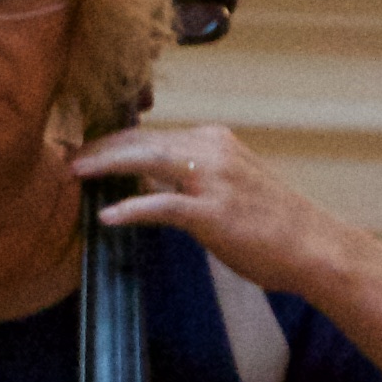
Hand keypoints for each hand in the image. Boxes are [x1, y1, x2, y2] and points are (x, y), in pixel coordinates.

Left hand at [75, 123, 376, 304]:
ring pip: (146, 161)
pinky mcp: (213, 212)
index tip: (84, 147)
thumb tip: (146, 179)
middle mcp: (212, 150)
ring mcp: (213, 180)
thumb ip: (190, 176)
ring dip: (105, 165)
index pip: (151, 133)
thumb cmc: (272, 222)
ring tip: (74, 173)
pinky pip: (162, 205)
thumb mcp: (229, 184)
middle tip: (66, 157)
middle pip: (141, 141)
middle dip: (100, 148)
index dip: (113, 140)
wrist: (314, 247)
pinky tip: (107, 215)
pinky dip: (131, 208)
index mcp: (213, 141)